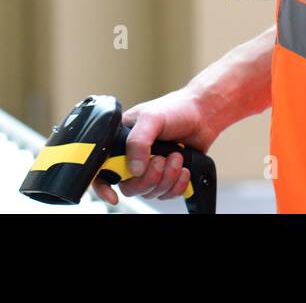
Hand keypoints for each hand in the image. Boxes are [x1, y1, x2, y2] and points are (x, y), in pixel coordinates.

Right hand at [90, 88, 216, 206]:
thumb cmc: (176, 109)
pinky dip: (177, 185)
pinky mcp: (167, 176)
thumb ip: (138, 141)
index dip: (103, 186)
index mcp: (122, 141)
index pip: (103, 168)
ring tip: (177, 157)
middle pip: (130, 186)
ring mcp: (150, 168)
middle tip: (162, 160)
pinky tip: (184, 169)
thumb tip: (134, 168)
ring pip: (150, 192)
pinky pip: (167, 194)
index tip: (113, 196)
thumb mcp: (152, 118)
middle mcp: (134, 156)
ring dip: (167, 178)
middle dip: (149, 178)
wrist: (203, 114)